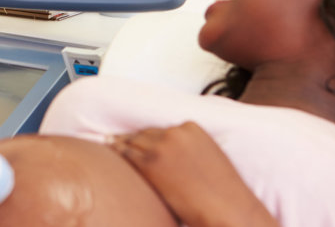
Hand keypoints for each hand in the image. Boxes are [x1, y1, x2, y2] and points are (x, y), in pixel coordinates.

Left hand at [111, 122, 274, 226]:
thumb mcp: (211, 157)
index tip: (141, 140)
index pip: (162, 129)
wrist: (225, 207)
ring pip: (133, 141)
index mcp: (192, 128)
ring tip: (110, 145)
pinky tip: (109, 153)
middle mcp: (175, 132)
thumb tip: (174, 156)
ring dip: (122, 145)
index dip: (150, 137)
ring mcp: (161, 147)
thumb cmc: (222, 190)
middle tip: (118, 141)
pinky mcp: (150, 163)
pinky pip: (126, 155)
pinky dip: (117, 153)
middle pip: (145, 133)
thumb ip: (190, 148)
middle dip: (135, 140)